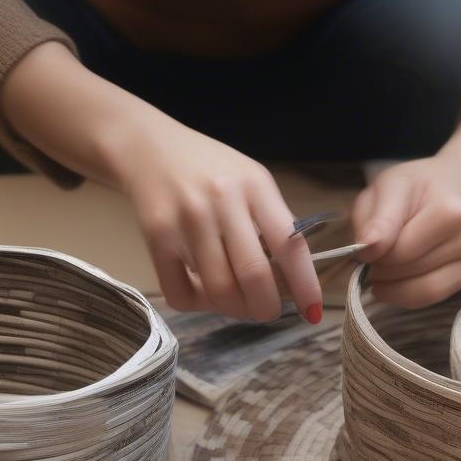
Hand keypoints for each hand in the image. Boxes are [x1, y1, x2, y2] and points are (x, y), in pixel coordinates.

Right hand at [1, 43, 321, 321]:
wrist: (147, 147)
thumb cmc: (209, 170)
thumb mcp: (251, 182)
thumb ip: (273, 224)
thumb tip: (292, 283)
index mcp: (255, 186)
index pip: (290, 245)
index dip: (305, 286)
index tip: (313, 312)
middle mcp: (222, 201)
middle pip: (253, 277)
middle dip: (266, 308)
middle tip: (265, 311)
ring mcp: (187, 219)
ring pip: (218, 291)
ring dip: (231, 309)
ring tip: (233, 301)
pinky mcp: (156, 236)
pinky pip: (180, 293)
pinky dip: (196, 305)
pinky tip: (200, 292)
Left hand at [352, 155, 460, 307]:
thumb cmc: (421, 185)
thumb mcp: (390, 186)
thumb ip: (376, 218)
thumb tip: (366, 249)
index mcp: (452, 212)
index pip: (399, 253)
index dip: (372, 258)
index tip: (363, 251)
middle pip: (411, 274)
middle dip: (383, 274)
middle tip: (373, 262)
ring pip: (425, 293)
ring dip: (395, 288)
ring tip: (386, 271)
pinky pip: (437, 297)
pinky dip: (413, 292)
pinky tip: (408, 275)